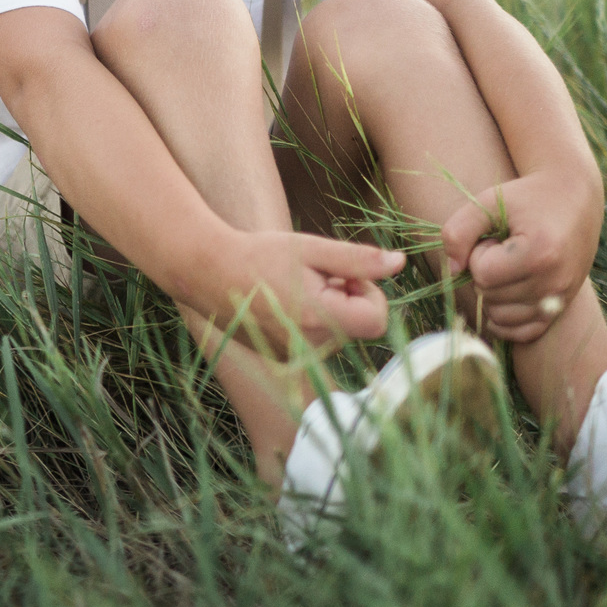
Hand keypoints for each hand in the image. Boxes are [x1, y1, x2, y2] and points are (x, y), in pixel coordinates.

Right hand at [210, 231, 403, 355]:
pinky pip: (319, 340)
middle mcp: (311, 347)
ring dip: (329, 306)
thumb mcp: (311, 248)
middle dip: (346, 295)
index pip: (377, 317)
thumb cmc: (259, 255)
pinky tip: (284, 301)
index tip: (342, 273)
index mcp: (320, 319)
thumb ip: (358, 259)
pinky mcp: (286, 358)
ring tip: (294, 286)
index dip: (367, 291)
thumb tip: (400, 263)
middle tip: (313, 274)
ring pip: (340, 330)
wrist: (207, 273)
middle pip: (359, 323)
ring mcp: (297, 357)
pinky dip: (311, 319)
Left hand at [438, 170, 602, 343]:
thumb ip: (458, 231)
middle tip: (503, 249)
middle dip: (486, 271)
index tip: (495, 238)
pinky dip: (507, 319)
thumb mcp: (487, 202)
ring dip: (494, 293)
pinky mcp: (561, 308)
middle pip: (489, 295)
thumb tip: (451, 270)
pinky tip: (506, 294)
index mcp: (540, 253)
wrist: (572, 199)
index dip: (478, 253)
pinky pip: (523, 333)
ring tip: (510, 266)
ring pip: (500, 317)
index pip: (482, 273)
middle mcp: (555, 281)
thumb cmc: (526, 198)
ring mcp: (561, 299)